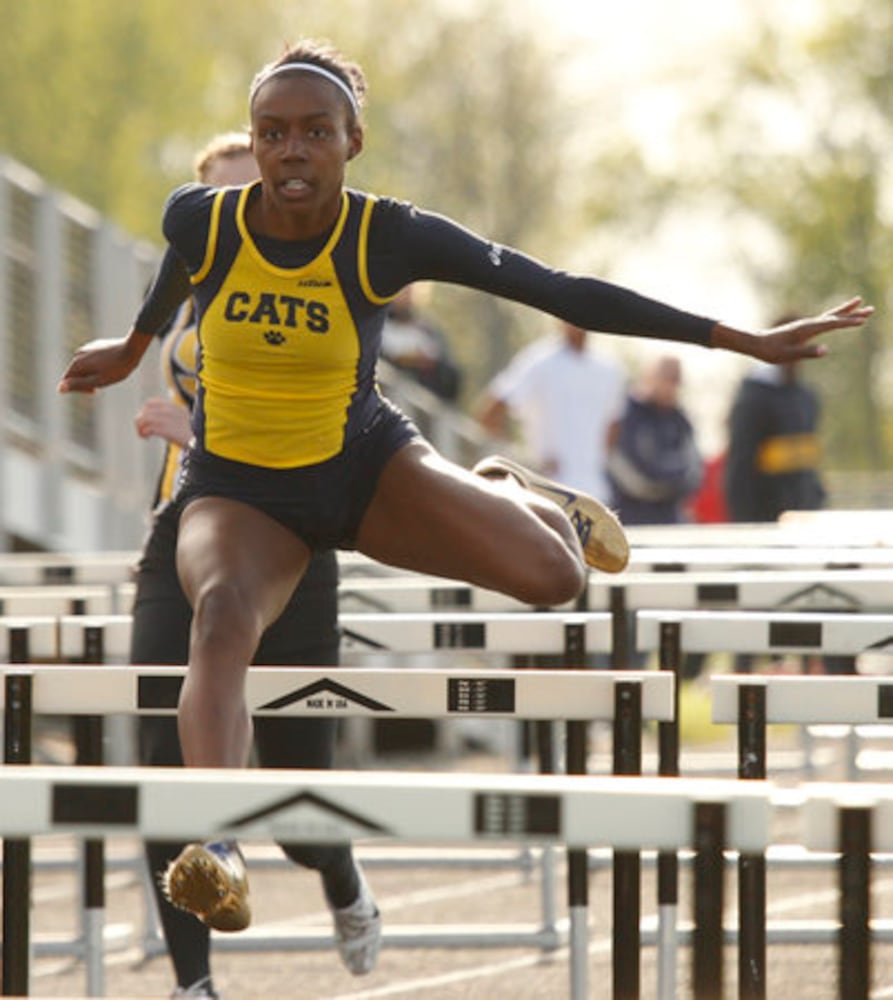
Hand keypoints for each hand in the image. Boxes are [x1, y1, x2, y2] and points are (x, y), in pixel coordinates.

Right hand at [57, 330, 151, 393]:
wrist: (131, 349)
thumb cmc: (117, 368)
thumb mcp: (98, 381)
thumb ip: (78, 385)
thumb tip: (59, 388)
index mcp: (77, 363)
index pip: (67, 381)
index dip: (79, 389)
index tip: (94, 391)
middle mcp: (78, 353)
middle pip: (75, 373)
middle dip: (86, 382)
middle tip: (102, 385)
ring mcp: (87, 348)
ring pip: (84, 366)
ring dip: (92, 374)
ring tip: (108, 375)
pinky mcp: (96, 345)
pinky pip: (91, 359)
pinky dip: (97, 366)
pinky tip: (109, 367)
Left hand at [134, 397, 192, 445]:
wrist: (202, 441)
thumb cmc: (195, 435)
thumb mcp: (185, 422)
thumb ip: (175, 418)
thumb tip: (164, 425)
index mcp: (174, 407)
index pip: (152, 402)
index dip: (145, 411)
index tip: (146, 421)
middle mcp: (169, 411)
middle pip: (145, 411)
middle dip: (140, 420)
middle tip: (142, 430)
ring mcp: (166, 419)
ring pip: (143, 419)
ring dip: (140, 428)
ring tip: (143, 435)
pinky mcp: (164, 429)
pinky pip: (147, 428)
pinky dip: (144, 433)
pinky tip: (147, 438)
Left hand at [712, 297, 873, 362]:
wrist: (754, 344)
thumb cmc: (770, 352)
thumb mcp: (788, 356)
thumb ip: (807, 352)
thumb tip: (825, 350)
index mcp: (806, 329)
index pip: (832, 324)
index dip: (848, 322)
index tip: (863, 320)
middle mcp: (807, 324)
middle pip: (834, 316)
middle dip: (852, 313)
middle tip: (871, 308)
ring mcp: (804, 325)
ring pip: (829, 317)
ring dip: (845, 312)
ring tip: (860, 305)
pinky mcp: (801, 329)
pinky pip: (822, 321)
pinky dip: (833, 317)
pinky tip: (836, 318)